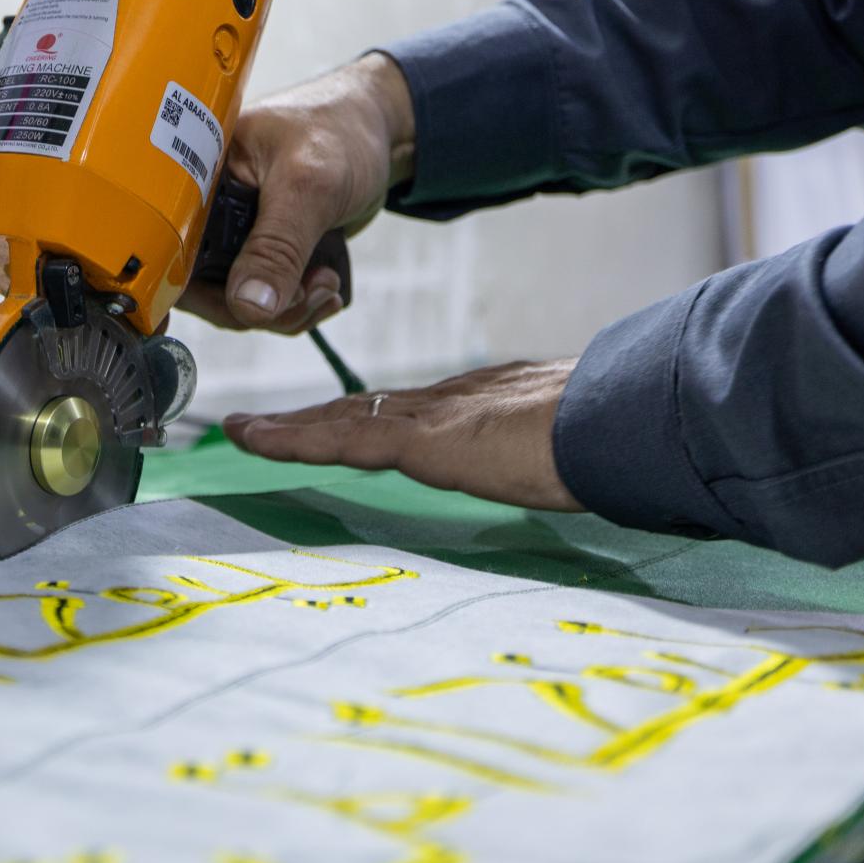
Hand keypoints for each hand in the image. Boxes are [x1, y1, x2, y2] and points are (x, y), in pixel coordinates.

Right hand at [182, 52, 416, 335]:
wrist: (383, 133)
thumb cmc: (341, 129)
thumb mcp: (308, 184)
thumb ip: (277, 247)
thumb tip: (249, 306)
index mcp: (198, 176)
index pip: (172, 247)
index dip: (197, 288)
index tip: (243, 306)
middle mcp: (210, 209)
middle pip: (203, 287)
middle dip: (258, 305)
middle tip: (305, 293)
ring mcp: (237, 233)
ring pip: (238, 299)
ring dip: (286, 309)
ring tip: (324, 284)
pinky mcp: (265, 250)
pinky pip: (265, 297)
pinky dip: (296, 305)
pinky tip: (325, 286)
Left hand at [222, 359, 584, 511]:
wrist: (622, 422)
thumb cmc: (612, 436)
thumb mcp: (570, 443)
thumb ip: (548, 447)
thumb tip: (563, 459)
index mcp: (480, 405)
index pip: (404, 411)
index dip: (361, 418)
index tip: (327, 421)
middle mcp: (446, 402)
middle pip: (360, 410)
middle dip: (310, 420)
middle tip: (258, 424)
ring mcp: (431, 418)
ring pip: (340, 420)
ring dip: (287, 427)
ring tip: (241, 431)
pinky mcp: (419, 440)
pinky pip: (340, 440)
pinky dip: (292, 440)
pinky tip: (254, 438)